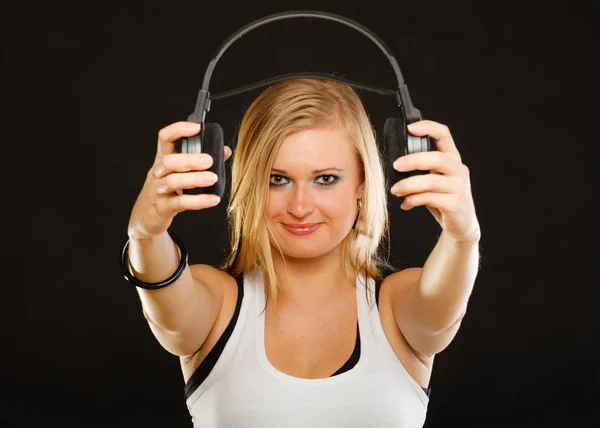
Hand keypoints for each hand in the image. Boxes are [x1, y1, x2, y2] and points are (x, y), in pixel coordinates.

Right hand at [127, 121, 232, 239]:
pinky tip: (213, 199)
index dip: (179, 130)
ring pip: (172, 182)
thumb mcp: (179, 174)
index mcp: (162, 159)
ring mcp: (158, 191)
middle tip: (209, 160)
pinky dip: (198, 201)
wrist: (146, 218)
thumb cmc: (167, 192)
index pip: (164, 138)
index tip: (197, 127)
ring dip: (195, 179)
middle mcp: (157, 173)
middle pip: (168, 161)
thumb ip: (201, 162)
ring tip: (213, 179)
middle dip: (189, 159)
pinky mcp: (162, 208)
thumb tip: (225, 151)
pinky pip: (180, 203)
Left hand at [390, 120, 479, 242]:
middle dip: (414, 160)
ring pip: (431, 182)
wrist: (461, 223)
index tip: (410, 128)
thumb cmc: (443, 197)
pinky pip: (430, 199)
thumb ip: (422, 169)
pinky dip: (413, 200)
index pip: (444, 135)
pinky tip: (405, 204)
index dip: (428, 127)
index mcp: (452, 158)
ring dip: (408, 185)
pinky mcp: (455, 204)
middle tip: (396, 166)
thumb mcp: (435, 178)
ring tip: (395, 190)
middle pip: (438, 158)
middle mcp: (459, 170)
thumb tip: (395, 164)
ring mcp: (459, 187)